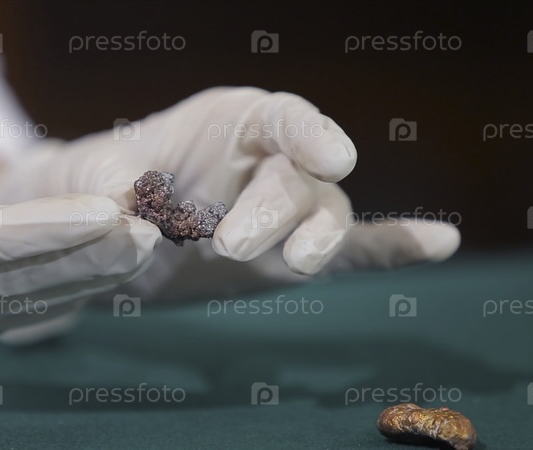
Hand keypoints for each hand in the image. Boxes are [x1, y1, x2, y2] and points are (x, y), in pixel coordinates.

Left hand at [0, 87, 459, 303]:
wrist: (117, 234)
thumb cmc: (105, 186)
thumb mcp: (92, 180)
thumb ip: (109, 191)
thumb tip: (128, 219)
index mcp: (230, 123)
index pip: (280, 118)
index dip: (310, 132)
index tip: (334, 157)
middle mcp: (271, 162)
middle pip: (301, 179)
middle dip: (278, 210)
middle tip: (232, 244)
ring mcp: (288, 213)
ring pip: (326, 220)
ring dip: (319, 242)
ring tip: (298, 262)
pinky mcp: (291, 256)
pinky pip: (353, 252)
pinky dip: (392, 249)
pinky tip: (439, 244)